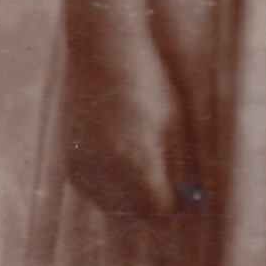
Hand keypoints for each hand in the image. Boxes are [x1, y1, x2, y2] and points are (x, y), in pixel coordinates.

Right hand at [63, 27, 198, 223]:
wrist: (101, 51)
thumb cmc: (147, 82)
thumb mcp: (174, 124)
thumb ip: (182, 166)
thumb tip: (194, 199)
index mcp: (136, 160)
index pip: (160, 209)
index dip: (177, 207)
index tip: (189, 199)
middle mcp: (105, 168)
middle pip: (136, 213)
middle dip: (155, 207)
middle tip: (171, 191)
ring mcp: (83, 166)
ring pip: (113, 208)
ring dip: (133, 203)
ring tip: (149, 176)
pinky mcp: (71, 162)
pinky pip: (94, 193)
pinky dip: (111, 192)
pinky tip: (125, 171)